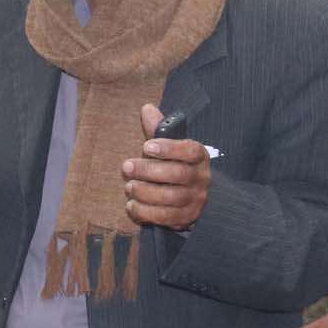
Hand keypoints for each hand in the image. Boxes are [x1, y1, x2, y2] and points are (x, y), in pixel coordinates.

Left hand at [122, 103, 209, 230]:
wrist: (197, 197)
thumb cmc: (178, 165)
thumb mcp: (172, 146)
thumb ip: (159, 129)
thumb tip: (147, 108)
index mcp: (199, 156)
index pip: (189, 150)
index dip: (168, 148)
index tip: (146, 146)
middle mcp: (201, 178)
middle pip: (177, 174)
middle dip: (148, 171)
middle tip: (126, 167)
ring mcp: (195, 200)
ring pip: (171, 198)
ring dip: (145, 192)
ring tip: (129, 187)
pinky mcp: (185, 219)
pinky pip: (165, 217)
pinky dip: (146, 212)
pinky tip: (132, 205)